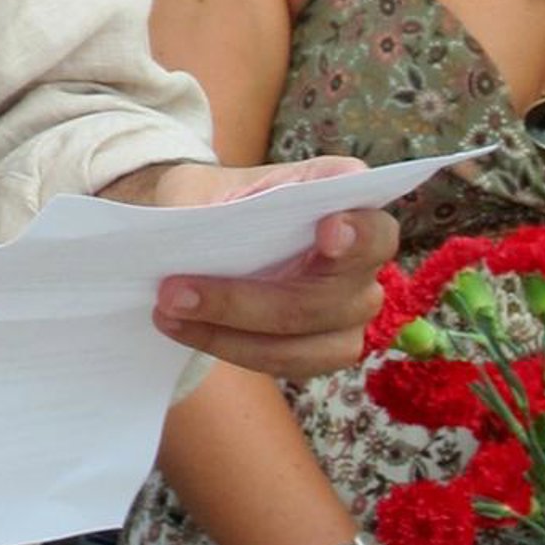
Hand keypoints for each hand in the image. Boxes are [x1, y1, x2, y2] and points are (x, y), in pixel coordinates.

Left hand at [138, 159, 394, 376]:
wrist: (200, 228)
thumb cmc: (212, 199)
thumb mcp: (201, 183)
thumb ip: (209, 203)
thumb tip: (192, 231)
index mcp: (345, 206)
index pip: (375, 227)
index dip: (359, 234)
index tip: (326, 232)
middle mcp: (361, 264)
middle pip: (331, 298)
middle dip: (249, 301)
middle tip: (175, 289)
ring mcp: (347, 311)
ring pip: (305, 341)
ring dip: (231, 333)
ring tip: (169, 311)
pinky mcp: (322, 348)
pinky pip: (284, 361)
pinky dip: (229, 347)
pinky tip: (183, 327)